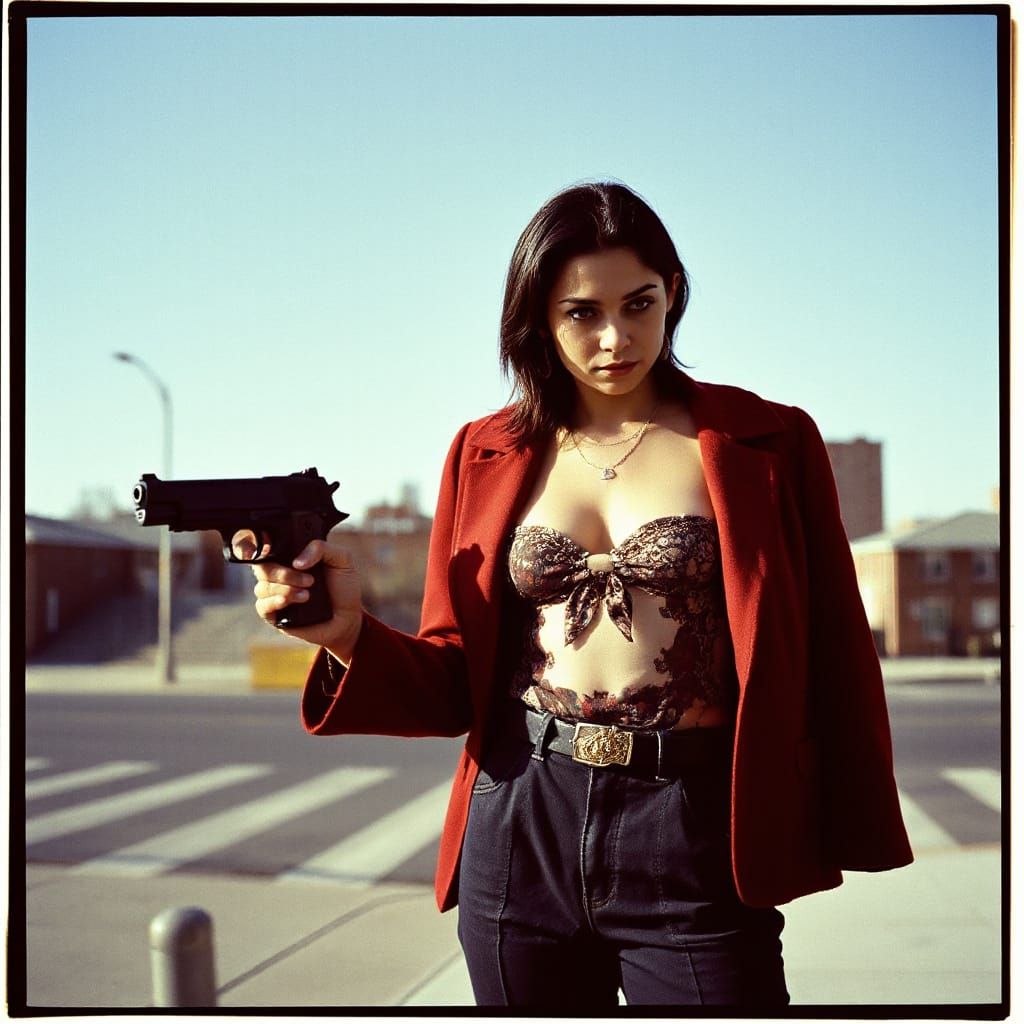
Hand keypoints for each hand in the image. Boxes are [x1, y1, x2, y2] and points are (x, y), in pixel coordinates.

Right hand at [252, 540, 363, 662]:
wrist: (348, 618)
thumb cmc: (343, 587)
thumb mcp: (342, 559)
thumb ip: (321, 548)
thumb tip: (296, 562)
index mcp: (291, 557)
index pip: (266, 548)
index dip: (261, 548)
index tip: (273, 551)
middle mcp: (279, 574)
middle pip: (262, 568)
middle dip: (284, 574)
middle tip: (310, 580)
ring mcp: (274, 594)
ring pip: (262, 587)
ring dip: (284, 589)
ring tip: (307, 595)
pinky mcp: (274, 615)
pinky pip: (262, 606)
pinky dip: (274, 602)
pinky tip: (289, 601)